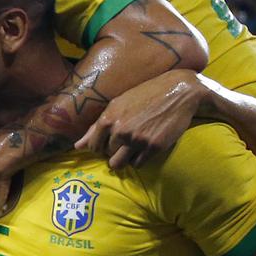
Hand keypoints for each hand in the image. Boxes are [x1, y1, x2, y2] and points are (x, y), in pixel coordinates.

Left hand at [75, 69, 201, 168]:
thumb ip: (95, 127)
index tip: (109, 141)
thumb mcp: (116, 105)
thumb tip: (77, 147)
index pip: (92, 146)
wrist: (178, 91)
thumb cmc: (144, 95)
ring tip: (132, 148)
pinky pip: (137, 165)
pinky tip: (145, 147)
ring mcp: (137, 140)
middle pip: (107, 155)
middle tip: (127, 140)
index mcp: (108, 119)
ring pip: (119, 164)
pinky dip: (139, 160)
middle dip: (114, 151)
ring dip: (123, 159)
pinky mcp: (154, 147)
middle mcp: (120, 131)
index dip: (100, 146)